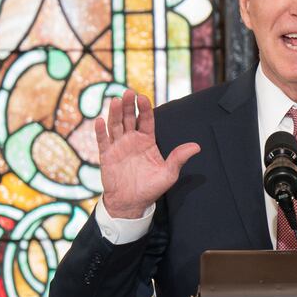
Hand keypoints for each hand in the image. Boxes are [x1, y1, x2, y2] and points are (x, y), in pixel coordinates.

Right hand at [95, 89, 199, 218]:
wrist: (131, 203)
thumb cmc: (151, 188)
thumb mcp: (169, 174)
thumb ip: (179, 158)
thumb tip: (197, 147)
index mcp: (147, 141)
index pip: (146, 120)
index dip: (144, 109)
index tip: (143, 97)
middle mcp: (132, 140)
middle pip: (129, 118)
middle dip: (128, 105)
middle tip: (128, 92)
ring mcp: (118, 147)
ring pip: (115, 126)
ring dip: (114, 113)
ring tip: (115, 100)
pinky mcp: (107, 156)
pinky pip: (102, 141)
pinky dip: (100, 131)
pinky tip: (100, 121)